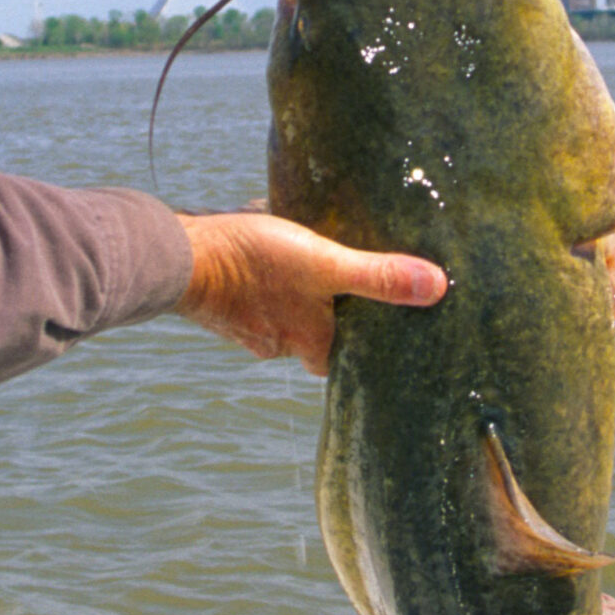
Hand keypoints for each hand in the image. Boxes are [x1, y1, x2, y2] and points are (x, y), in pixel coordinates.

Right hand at [175, 210, 445, 374]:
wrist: (178, 260)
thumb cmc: (255, 262)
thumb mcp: (325, 262)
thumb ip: (378, 276)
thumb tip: (436, 287)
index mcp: (309, 342)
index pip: (344, 358)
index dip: (359, 343)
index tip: (372, 324)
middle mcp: (277, 345)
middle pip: (312, 337)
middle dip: (324, 313)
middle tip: (337, 284)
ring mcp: (244, 330)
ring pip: (281, 316)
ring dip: (291, 295)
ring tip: (301, 262)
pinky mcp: (221, 309)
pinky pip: (252, 299)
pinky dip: (262, 283)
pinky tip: (262, 256)